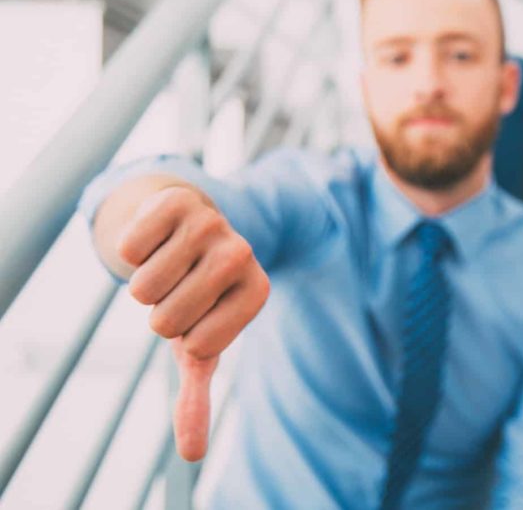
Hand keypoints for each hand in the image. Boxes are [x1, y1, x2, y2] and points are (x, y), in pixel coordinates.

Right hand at [115, 186, 268, 460]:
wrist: (190, 228)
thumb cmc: (198, 297)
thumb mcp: (199, 344)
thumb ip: (198, 396)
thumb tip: (192, 455)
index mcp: (258, 293)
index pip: (196, 345)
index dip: (183, 337)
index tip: (199, 315)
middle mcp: (244, 256)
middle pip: (164, 320)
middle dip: (159, 312)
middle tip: (179, 290)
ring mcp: (215, 225)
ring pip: (142, 286)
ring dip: (142, 283)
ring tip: (168, 267)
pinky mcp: (181, 201)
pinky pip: (131, 246)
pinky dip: (131, 249)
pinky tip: (157, 239)